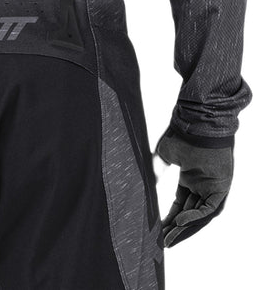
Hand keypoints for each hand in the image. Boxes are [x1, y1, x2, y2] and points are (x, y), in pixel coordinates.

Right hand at [154, 125, 232, 246]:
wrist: (197, 123)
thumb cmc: (181, 134)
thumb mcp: (164, 156)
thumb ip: (157, 171)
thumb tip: (145, 185)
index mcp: (190, 178)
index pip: (180, 205)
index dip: (170, 218)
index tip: (159, 230)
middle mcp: (202, 185)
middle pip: (190, 214)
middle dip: (177, 229)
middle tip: (164, 243)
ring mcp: (213, 187)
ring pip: (200, 215)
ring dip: (185, 228)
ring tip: (169, 239)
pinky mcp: (222, 187)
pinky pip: (209, 208)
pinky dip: (195, 216)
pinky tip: (180, 222)